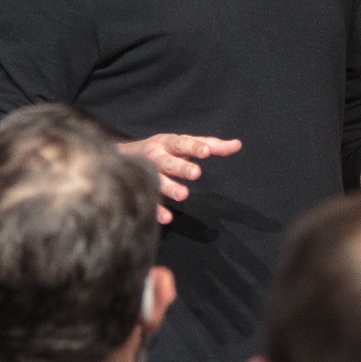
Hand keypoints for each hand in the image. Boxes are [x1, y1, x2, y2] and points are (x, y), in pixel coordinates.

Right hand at [119, 133, 242, 223]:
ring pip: (157, 181)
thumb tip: (238, 145)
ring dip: (169, 188)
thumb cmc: (164, 149)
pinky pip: (148, 201)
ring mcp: (146, 174)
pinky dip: (156, 209)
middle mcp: (156, 157)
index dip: (194, 147)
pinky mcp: (140, 191)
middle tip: (196, 173)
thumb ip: (212, 145)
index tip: (206, 152)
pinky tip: (167, 217)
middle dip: (181, 167)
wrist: (122, 155)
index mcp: (168, 143)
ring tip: (183, 195)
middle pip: (168, 162)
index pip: (182, 144)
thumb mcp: (185, 143)